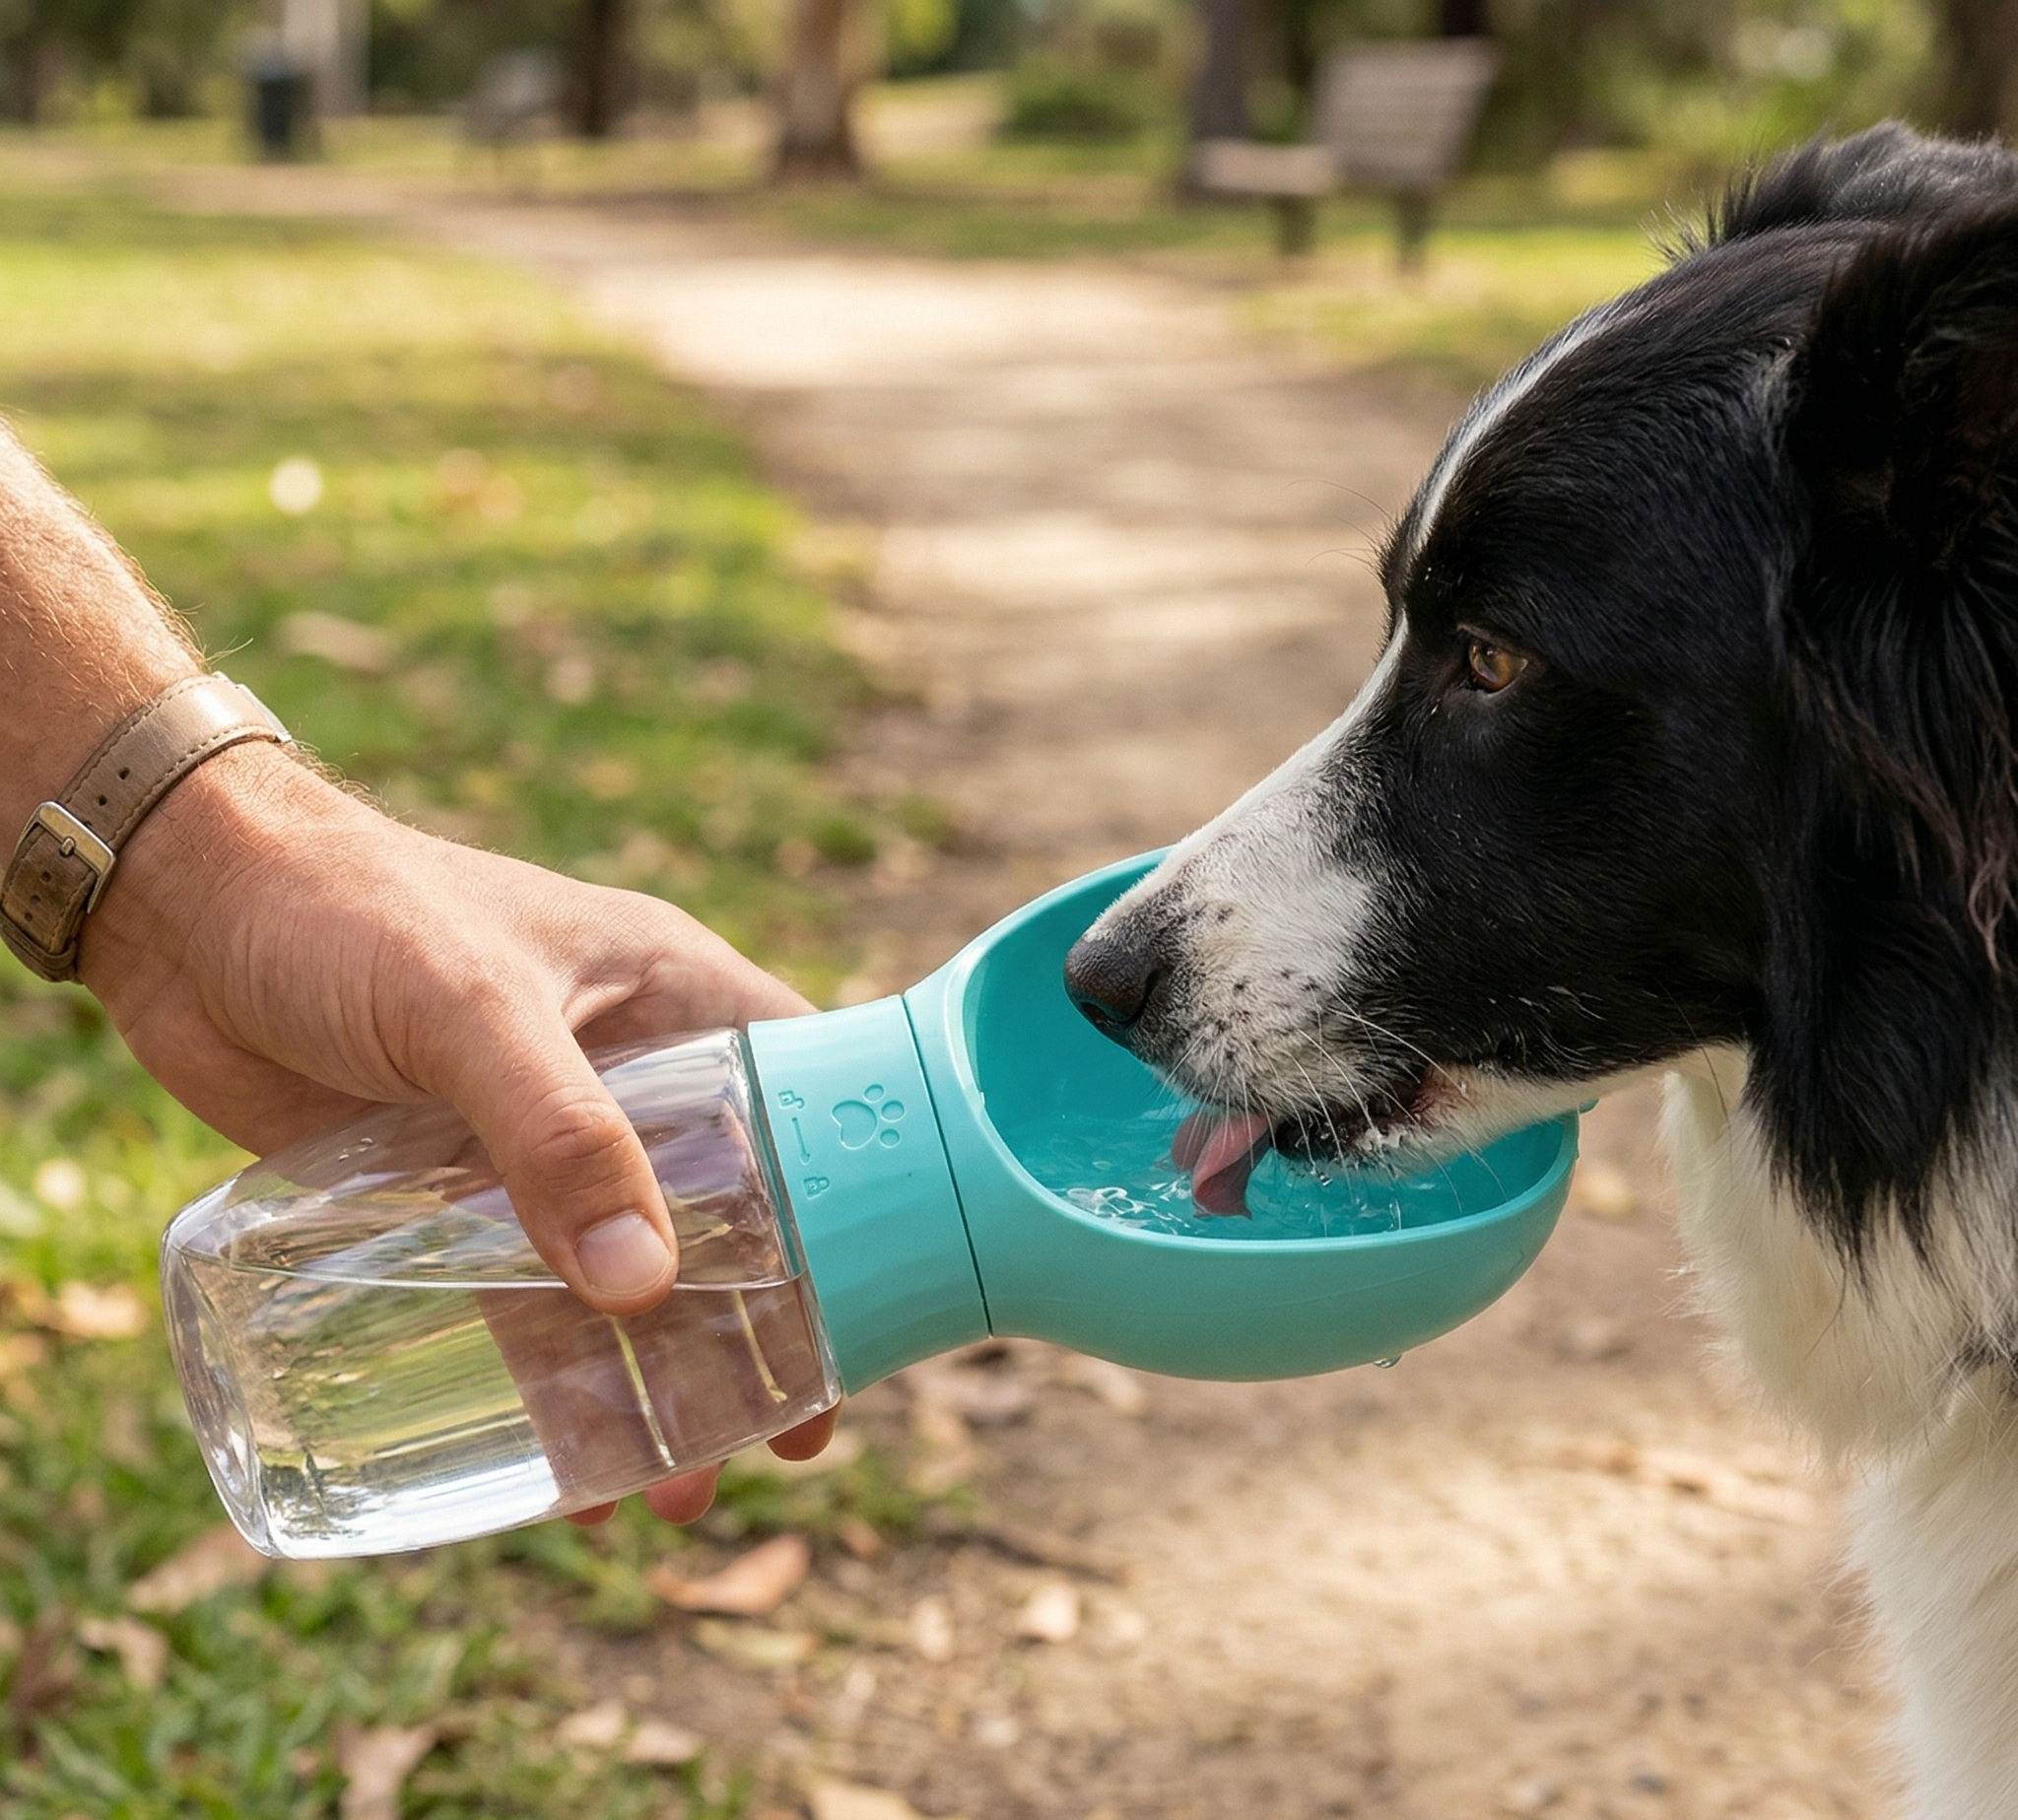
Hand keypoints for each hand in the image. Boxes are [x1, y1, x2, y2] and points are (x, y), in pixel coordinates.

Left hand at [76, 738, 836, 1521]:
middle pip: (730, 1215)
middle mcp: (626, 1076)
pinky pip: (525, 1301)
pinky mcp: (451, 1194)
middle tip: (785, 1440)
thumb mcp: (466, 1006)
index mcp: (672, 995)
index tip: (873, 1311)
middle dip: (758, 1331)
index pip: (802, 1101)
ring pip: (627, 1279)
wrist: (180, 906)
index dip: (851, 1204)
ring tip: (671, 1494)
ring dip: (655, 1382)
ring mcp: (536, 1143)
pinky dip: (553, 1382)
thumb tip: (645, 1290)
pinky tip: (564, 1472)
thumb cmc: (345, 907)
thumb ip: (556, 1135)